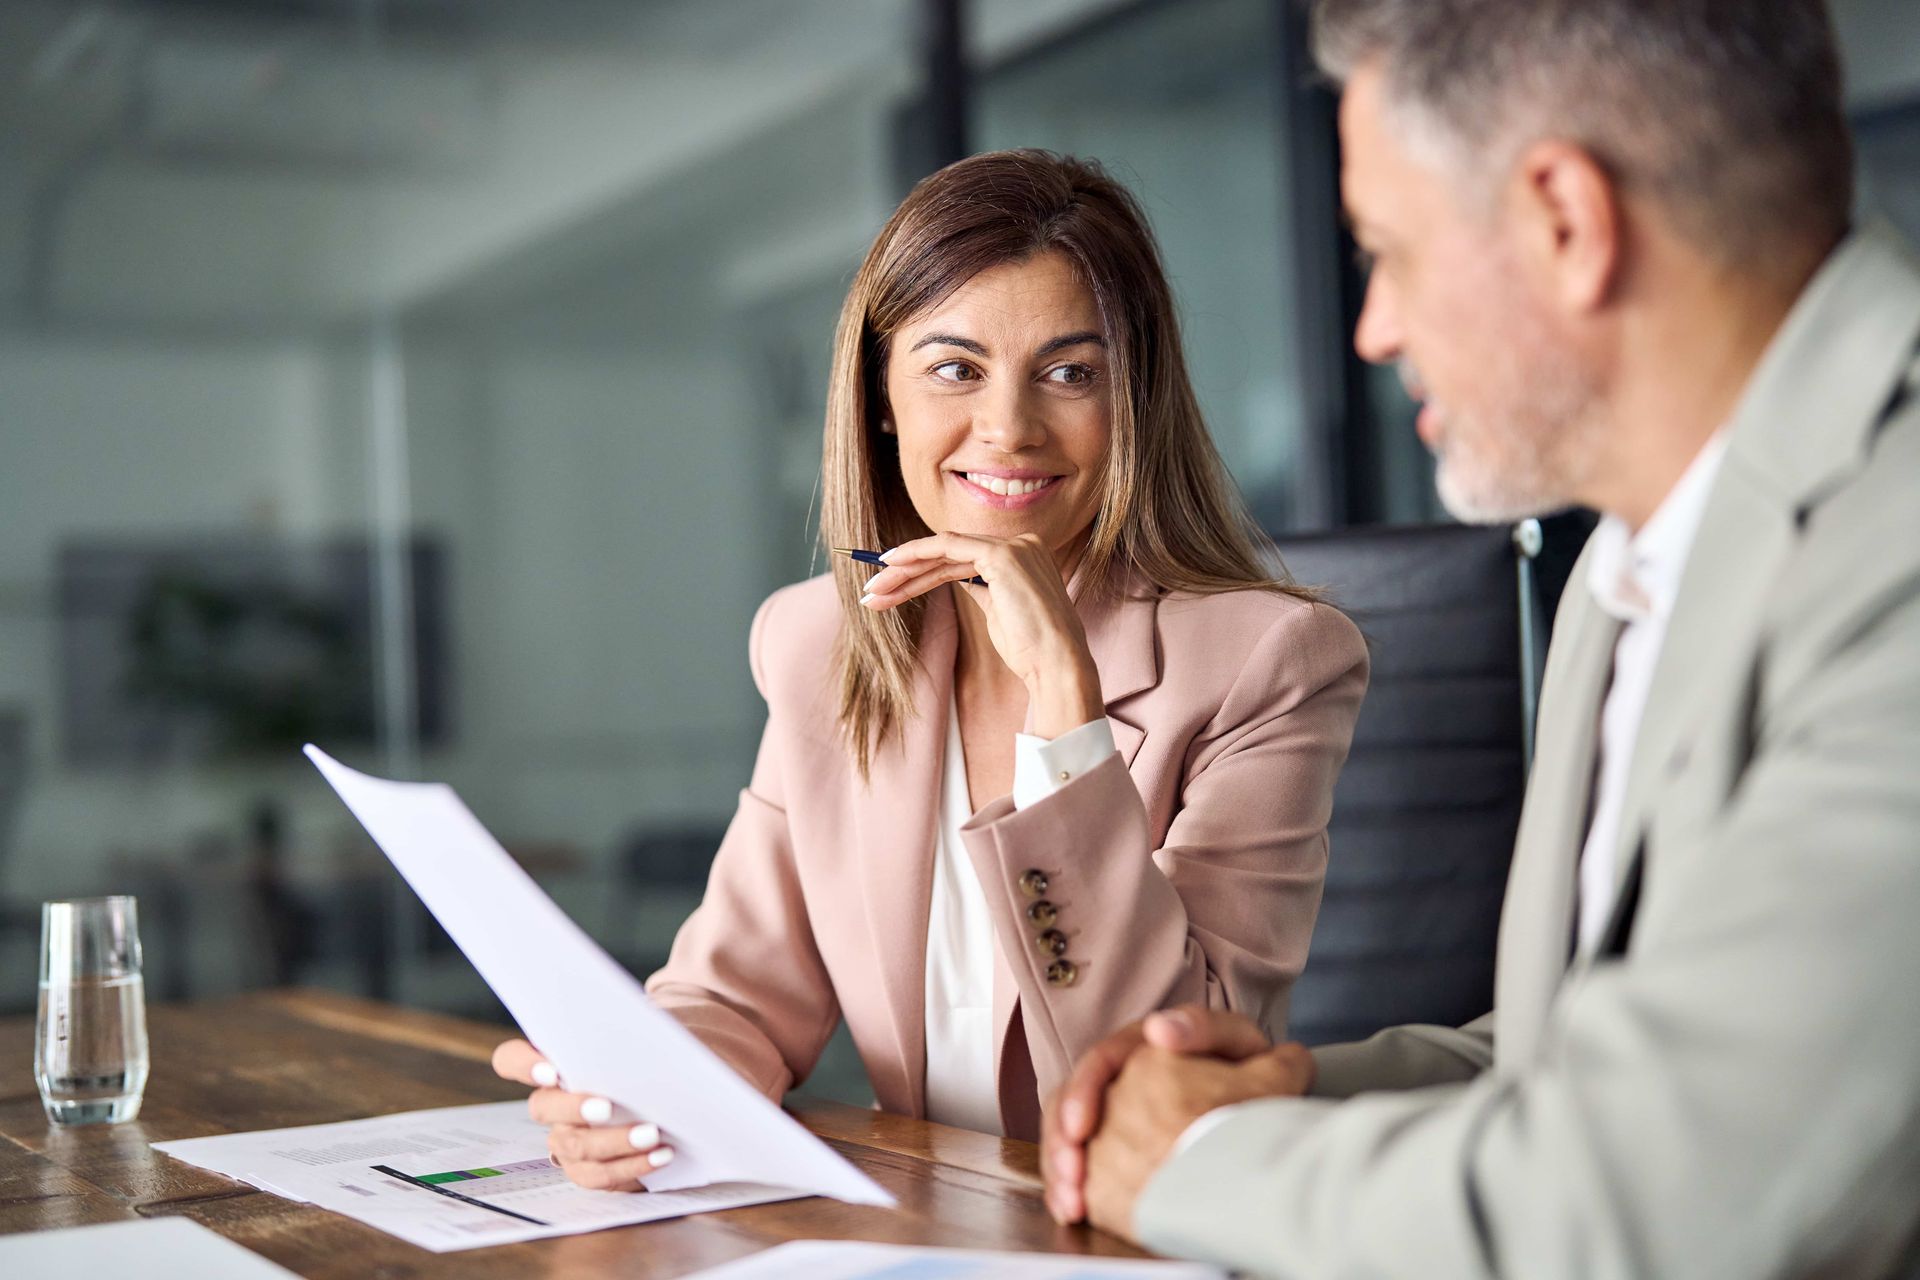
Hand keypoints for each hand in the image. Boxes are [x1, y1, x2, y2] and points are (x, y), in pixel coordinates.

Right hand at [491, 1038, 674, 1190]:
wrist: (672, 1092)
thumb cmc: (650, 1055)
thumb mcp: (645, 1034)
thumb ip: (634, 1030)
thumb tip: (650, 1030)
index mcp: (556, 1062)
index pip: (512, 1059)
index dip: (524, 1065)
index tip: (551, 1071)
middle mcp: (552, 1102)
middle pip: (543, 1107)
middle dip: (574, 1108)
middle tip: (607, 1107)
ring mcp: (565, 1138)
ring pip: (575, 1145)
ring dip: (615, 1141)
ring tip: (651, 1134)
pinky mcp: (586, 1169)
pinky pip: (598, 1174)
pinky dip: (632, 1166)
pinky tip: (660, 1155)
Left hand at [858, 532, 1101, 736]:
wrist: (1055, 664)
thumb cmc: (1031, 649)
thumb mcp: (1000, 612)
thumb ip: (982, 589)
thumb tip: (957, 579)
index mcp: (1023, 556)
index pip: (961, 559)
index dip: (922, 572)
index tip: (890, 587)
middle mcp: (1021, 544)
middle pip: (948, 555)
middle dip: (905, 572)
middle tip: (872, 590)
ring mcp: (1013, 546)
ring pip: (943, 551)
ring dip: (903, 571)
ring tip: (874, 591)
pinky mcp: (1002, 555)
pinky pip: (948, 546)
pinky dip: (917, 553)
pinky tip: (892, 565)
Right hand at [1041, 1007, 1308, 1225]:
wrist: (1260, 1110)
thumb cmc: (1248, 1072)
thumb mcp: (1232, 1040)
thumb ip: (1199, 1027)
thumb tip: (1158, 1029)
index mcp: (1138, 1049)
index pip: (1097, 1064)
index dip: (1082, 1094)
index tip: (1081, 1129)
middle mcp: (1115, 1081)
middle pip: (1068, 1105)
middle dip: (1061, 1141)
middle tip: (1072, 1175)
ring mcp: (1110, 1117)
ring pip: (1066, 1139)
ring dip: (1060, 1171)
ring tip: (1071, 1204)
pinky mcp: (1110, 1153)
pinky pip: (1078, 1168)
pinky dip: (1069, 1191)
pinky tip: (1072, 1212)